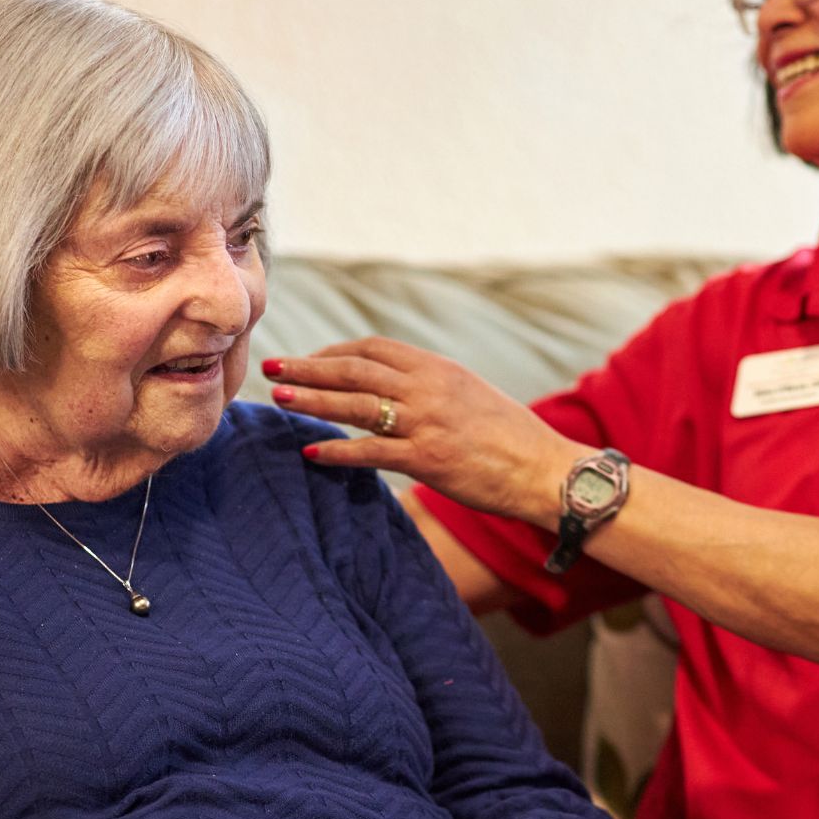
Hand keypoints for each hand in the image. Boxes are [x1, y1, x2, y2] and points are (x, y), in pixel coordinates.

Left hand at [266, 338, 581, 526]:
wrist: (545, 469)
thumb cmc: (510, 437)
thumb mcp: (470, 394)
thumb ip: (431, 386)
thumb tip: (394, 387)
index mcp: (438, 369)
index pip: (374, 349)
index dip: (335, 351)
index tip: (311, 359)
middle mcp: (429, 389)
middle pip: (355, 369)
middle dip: (310, 366)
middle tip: (273, 367)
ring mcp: (427, 423)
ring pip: (356, 404)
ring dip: (313, 399)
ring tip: (281, 397)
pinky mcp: (428, 459)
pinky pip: (371, 452)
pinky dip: (338, 450)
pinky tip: (312, 452)